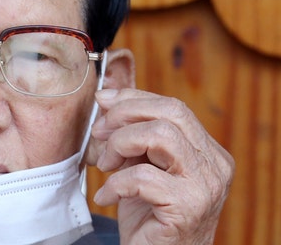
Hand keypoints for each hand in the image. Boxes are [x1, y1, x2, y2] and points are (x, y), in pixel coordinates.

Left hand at [88, 88, 234, 243]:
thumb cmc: (147, 215)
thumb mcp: (141, 166)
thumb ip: (134, 136)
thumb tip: (108, 97)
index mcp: (207, 151)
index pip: (174, 107)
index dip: (134, 99)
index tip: (103, 101)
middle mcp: (214, 165)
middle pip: (171, 112)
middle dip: (125, 115)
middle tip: (99, 133)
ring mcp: (205, 186)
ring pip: (160, 135)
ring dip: (121, 144)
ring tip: (105, 165)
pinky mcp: (188, 207)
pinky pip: (143, 177)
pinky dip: (116, 184)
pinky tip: (106, 197)